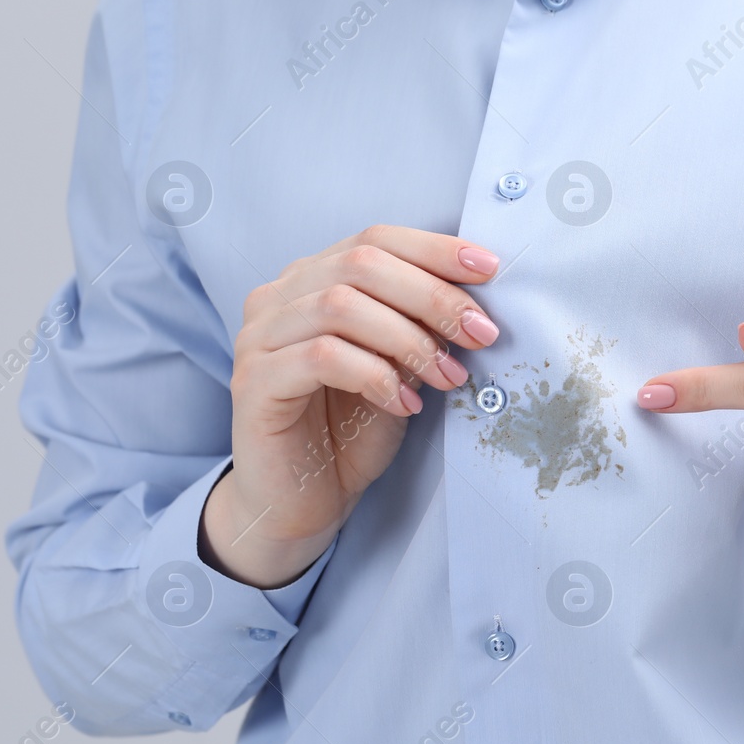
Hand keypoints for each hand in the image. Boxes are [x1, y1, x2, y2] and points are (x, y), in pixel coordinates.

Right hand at [202, 225, 501, 588]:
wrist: (300, 503)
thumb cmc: (349, 431)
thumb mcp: (399, 369)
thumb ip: (419, 328)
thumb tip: (474, 305)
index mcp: (312, 280)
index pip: (375, 239)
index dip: (434, 249)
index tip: (489, 269)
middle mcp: (278, 298)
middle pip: (362, 265)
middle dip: (434, 296)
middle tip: (482, 334)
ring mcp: (259, 336)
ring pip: (342, 306)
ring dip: (411, 340)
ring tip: (448, 377)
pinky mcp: (254, 380)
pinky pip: (323, 358)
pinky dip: (377, 377)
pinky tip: (406, 405)